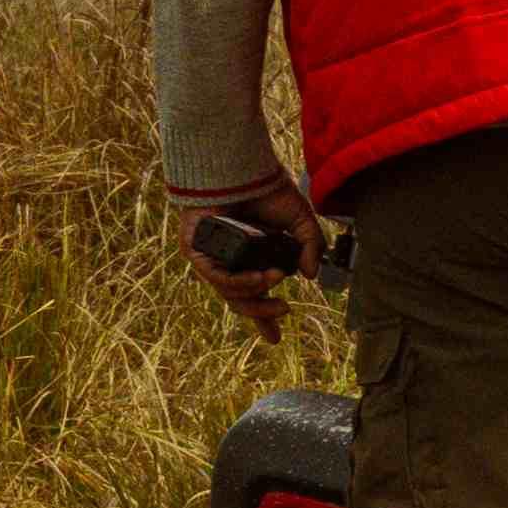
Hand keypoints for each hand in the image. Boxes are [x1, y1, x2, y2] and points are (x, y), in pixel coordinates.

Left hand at [182, 173, 325, 341]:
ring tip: (274, 279)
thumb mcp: (299, 222)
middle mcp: (229, 262)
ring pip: (228, 292)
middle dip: (261, 312)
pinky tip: (259, 278)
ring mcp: (211, 259)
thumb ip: (309, 247)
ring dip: (254, 291)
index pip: (255, 294)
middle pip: (240, 301)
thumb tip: (311, 274)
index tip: (275, 338)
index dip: (264, 317)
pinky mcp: (196, 251)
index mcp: (250, 259)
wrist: (244, 169)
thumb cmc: (268, 190)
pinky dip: (238, 282)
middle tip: (283, 310)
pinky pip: (216, 277)